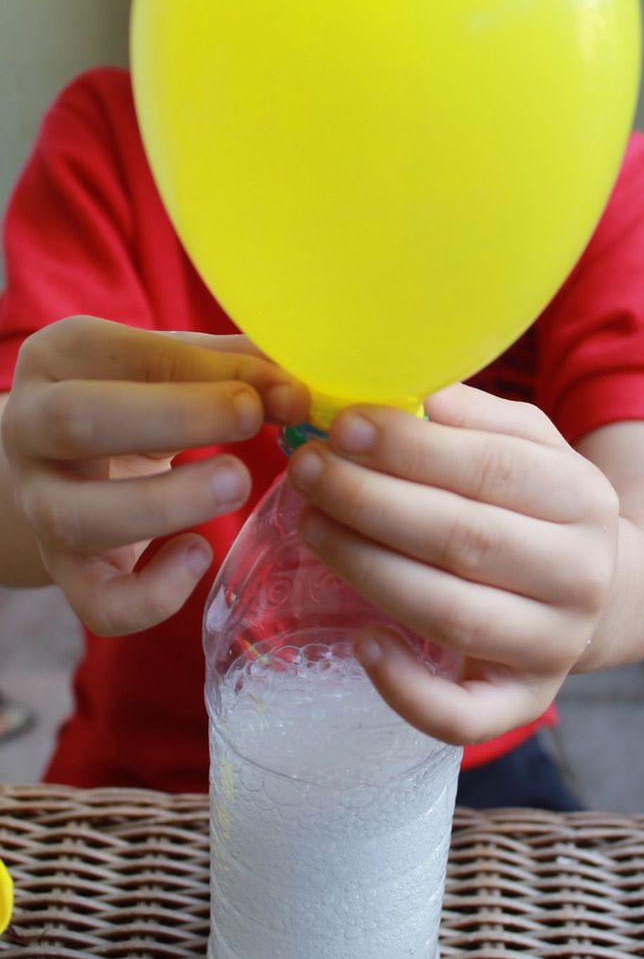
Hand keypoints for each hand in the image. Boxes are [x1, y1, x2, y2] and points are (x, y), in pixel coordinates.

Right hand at [2, 317, 307, 634]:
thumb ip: (233, 369)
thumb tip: (297, 392)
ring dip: (166, 504)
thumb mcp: (172, 370)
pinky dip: (153, 595)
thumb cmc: (137, 402)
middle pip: (78, 422)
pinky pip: (97, 603)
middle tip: (251, 419)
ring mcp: (40, 506)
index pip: (124, 356)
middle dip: (175, 418)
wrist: (68, 465)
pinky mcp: (66, 572)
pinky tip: (198, 554)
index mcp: (61, 358)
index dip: (205, 372)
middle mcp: (30, 429)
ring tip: (237, 484)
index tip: (274, 390)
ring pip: (77, 517)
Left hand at [287, 384, 618, 744]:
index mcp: (584, 498)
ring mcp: (554, 647)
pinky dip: (405, 690)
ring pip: (451, 616)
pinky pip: (462, 716)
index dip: (410, 448)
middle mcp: (580, 577)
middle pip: (464, 539)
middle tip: (307, 471)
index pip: (491, 468)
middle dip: (371, 502)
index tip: (342, 426)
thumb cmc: (539, 504)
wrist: (601, 589)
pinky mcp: (524, 703)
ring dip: (367, 569)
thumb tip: (394, 392)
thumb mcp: (528, 444)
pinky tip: (361, 642)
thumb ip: (471, 418)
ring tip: (311, 525)